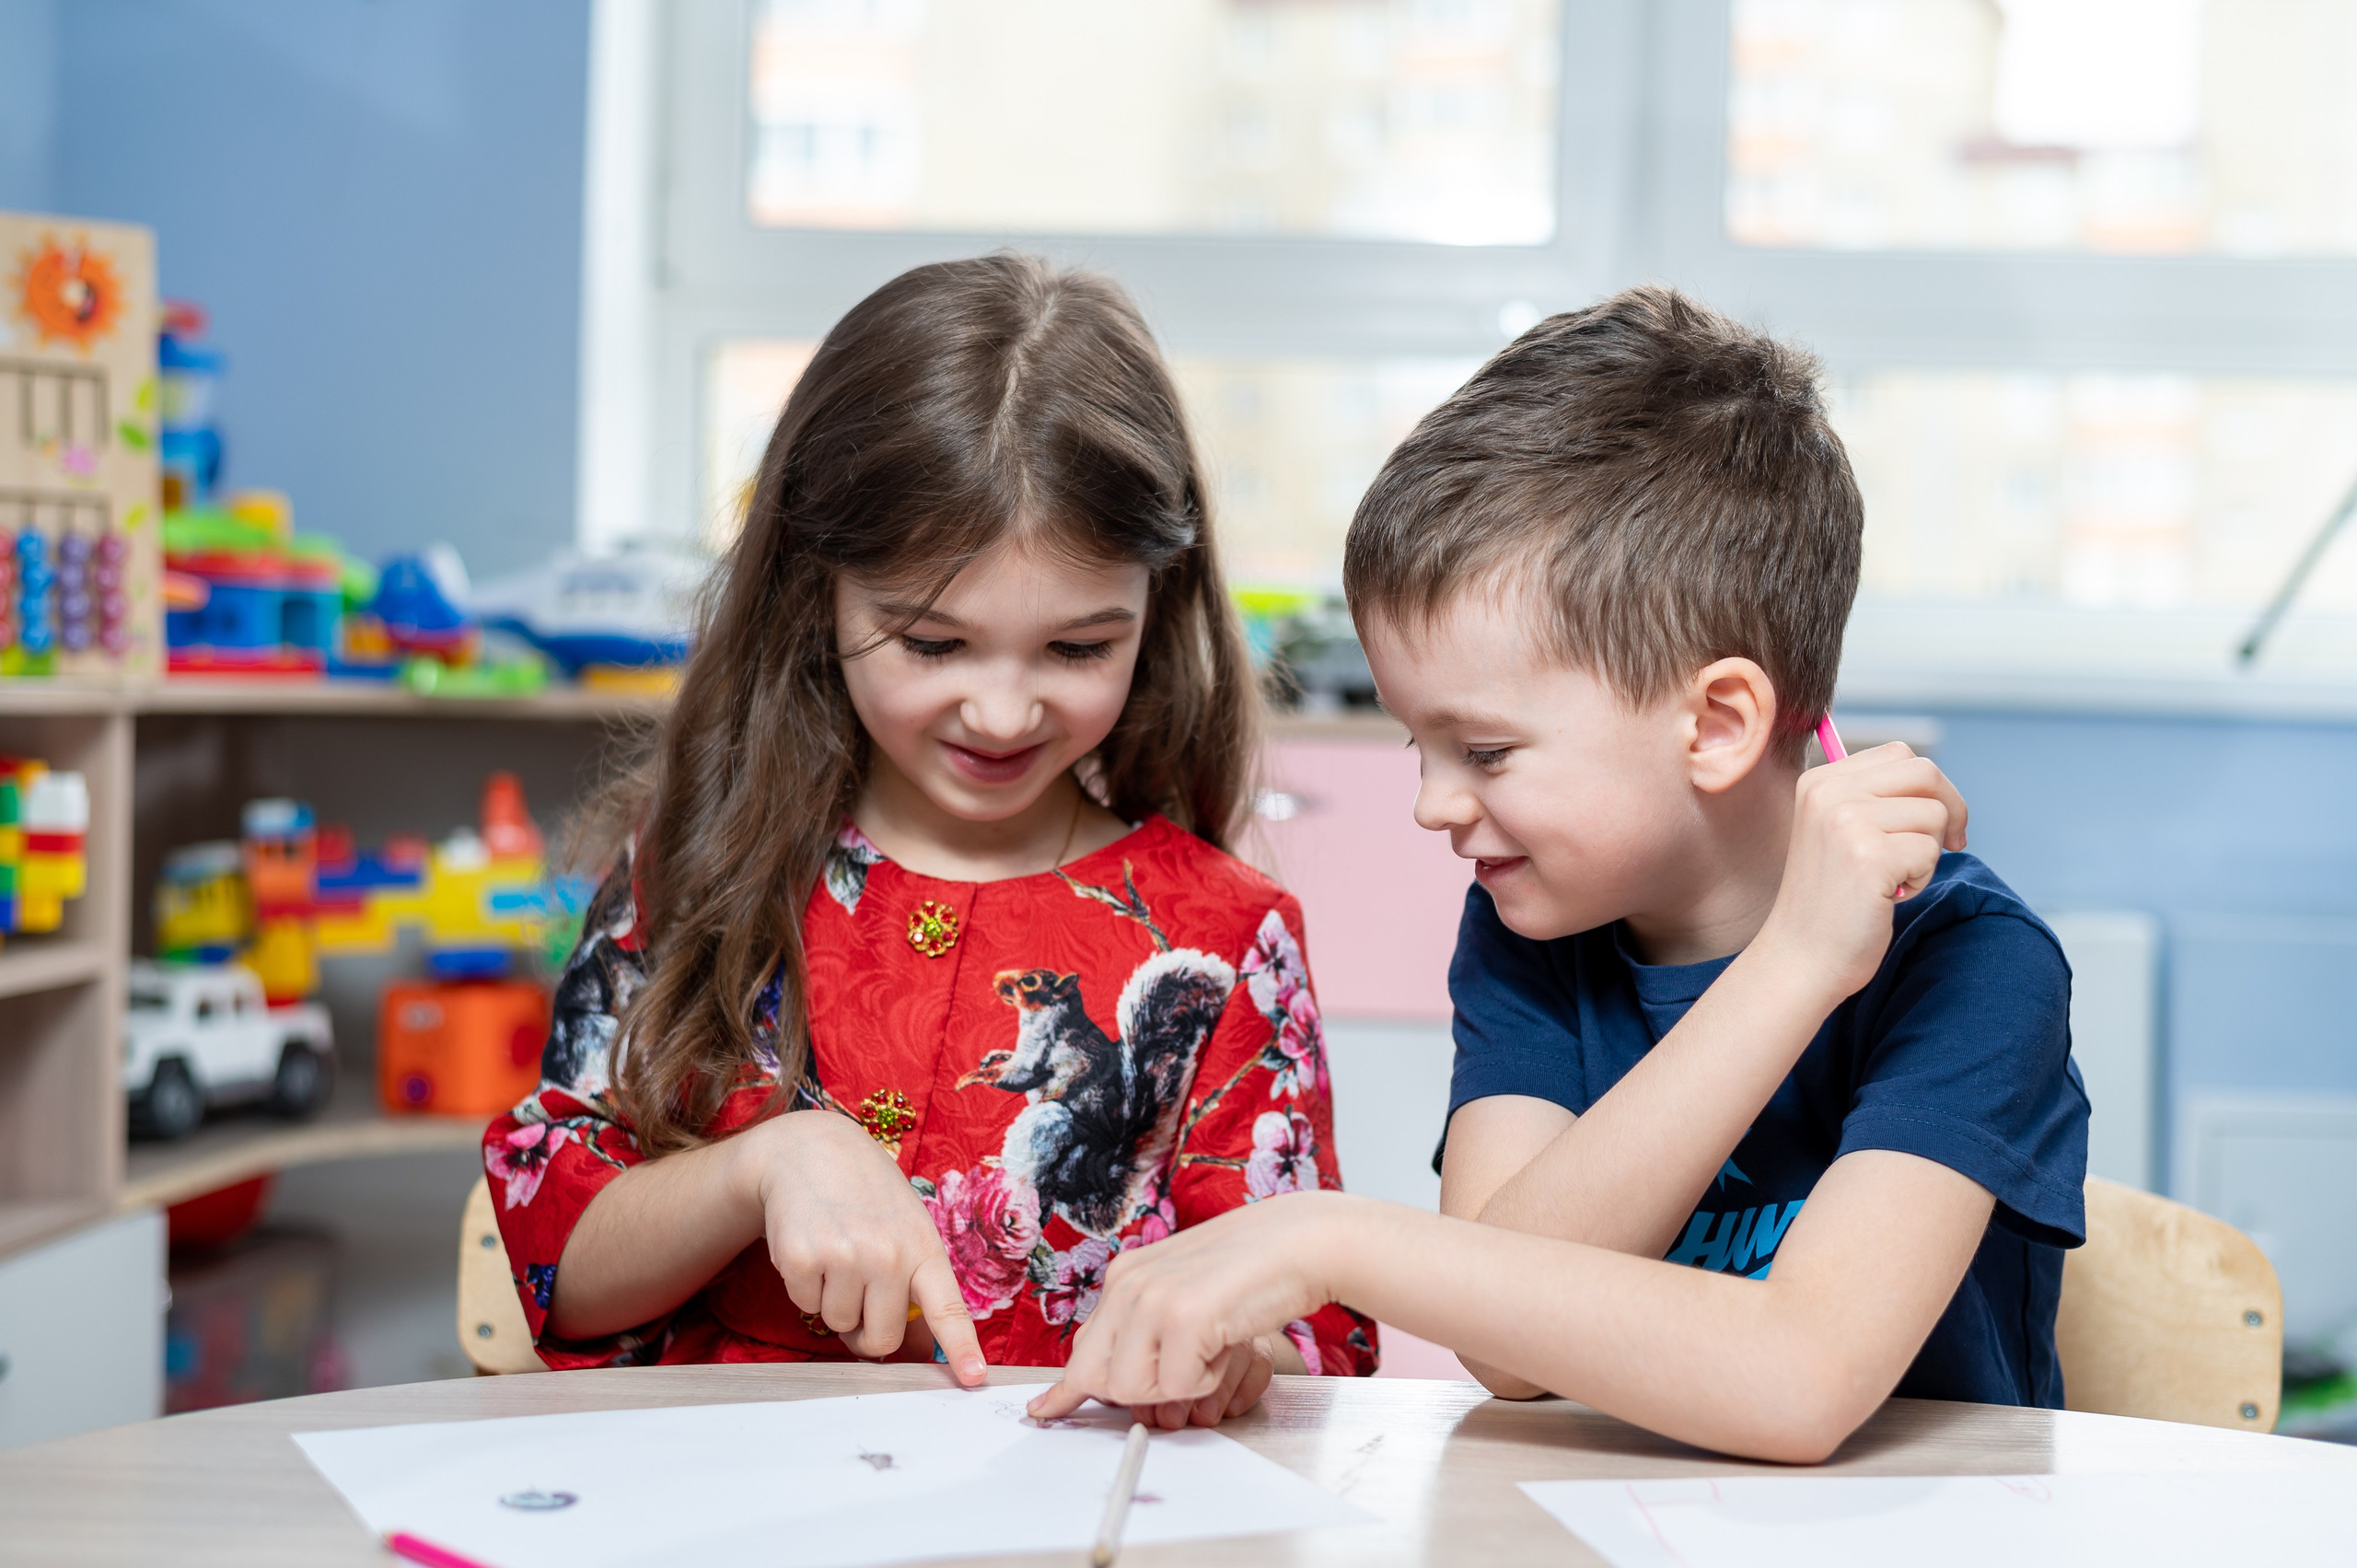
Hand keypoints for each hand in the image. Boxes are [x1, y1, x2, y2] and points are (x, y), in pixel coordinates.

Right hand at [736, 1110, 986, 1384]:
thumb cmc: (866, 1197)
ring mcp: (844, 1256)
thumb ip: (917, 1281)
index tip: (973, 1378)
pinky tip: (812, 1246)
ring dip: (833, 1301)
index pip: (947, 1307)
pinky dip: (804, 1286)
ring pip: (838, 1324)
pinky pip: (805, 1305)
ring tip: (836, 1253)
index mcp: (923, 1247)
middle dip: (867, 1329)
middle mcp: (888, 1254)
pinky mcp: (801, 1258)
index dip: (961, 1347)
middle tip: (860, 1291)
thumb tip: (921, 1350)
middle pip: (881, 1340)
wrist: (811, 1151)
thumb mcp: (907, 1226)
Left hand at [1027, 1193, 1337, 1420]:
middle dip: (1136, 1394)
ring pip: (1132, 1390)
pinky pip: (1179, 1387)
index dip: (1067, 1390)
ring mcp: (1151, 1300)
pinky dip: (1208, 1380)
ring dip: (1179, 1385)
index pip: (1082, 1346)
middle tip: (1185, 1370)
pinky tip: (1226, 1342)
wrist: (1300, 1241)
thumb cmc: (1252, 1268)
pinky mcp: (1182, 1319)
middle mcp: (1127, 1285)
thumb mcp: (1182, 1288)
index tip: (1043, 1412)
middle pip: (1097, 1378)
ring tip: (1210, 1346)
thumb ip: (1145, 1321)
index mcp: (1124, 1276)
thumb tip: (1112, 1374)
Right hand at [1760, 742, 1967, 1000]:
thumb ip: (1874, 799)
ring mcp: (1846, 822)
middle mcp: (1829, 793)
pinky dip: (1921, 879)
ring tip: (1894, 879)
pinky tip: (1889, 896)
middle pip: (1924, 772)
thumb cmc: (1830, 901)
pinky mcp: (1869, 856)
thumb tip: (1939, 788)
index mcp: (1819, 781)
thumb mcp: (1839, 831)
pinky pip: (1930, 851)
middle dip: (1949, 809)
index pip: (1899, 754)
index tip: (1934, 823)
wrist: (1801, 957)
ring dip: (1929, 852)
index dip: (1930, 787)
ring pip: (1934, 813)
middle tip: (1948, 845)